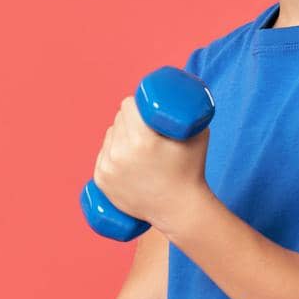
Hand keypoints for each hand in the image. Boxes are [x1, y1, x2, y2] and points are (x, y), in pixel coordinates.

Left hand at [92, 95, 209, 236]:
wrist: (179, 209)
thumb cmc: (192, 169)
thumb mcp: (197, 135)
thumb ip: (190, 110)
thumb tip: (186, 89)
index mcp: (142, 140)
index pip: (127, 106)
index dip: (135, 103)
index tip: (143, 107)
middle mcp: (121, 153)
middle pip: (118, 119)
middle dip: (129, 118)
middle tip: (143, 125)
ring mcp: (108, 168)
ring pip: (109, 135)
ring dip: (119, 134)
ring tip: (137, 143)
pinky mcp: (101, 179)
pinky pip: (102, 154)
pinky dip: (110, 150)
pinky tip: (121, 154)